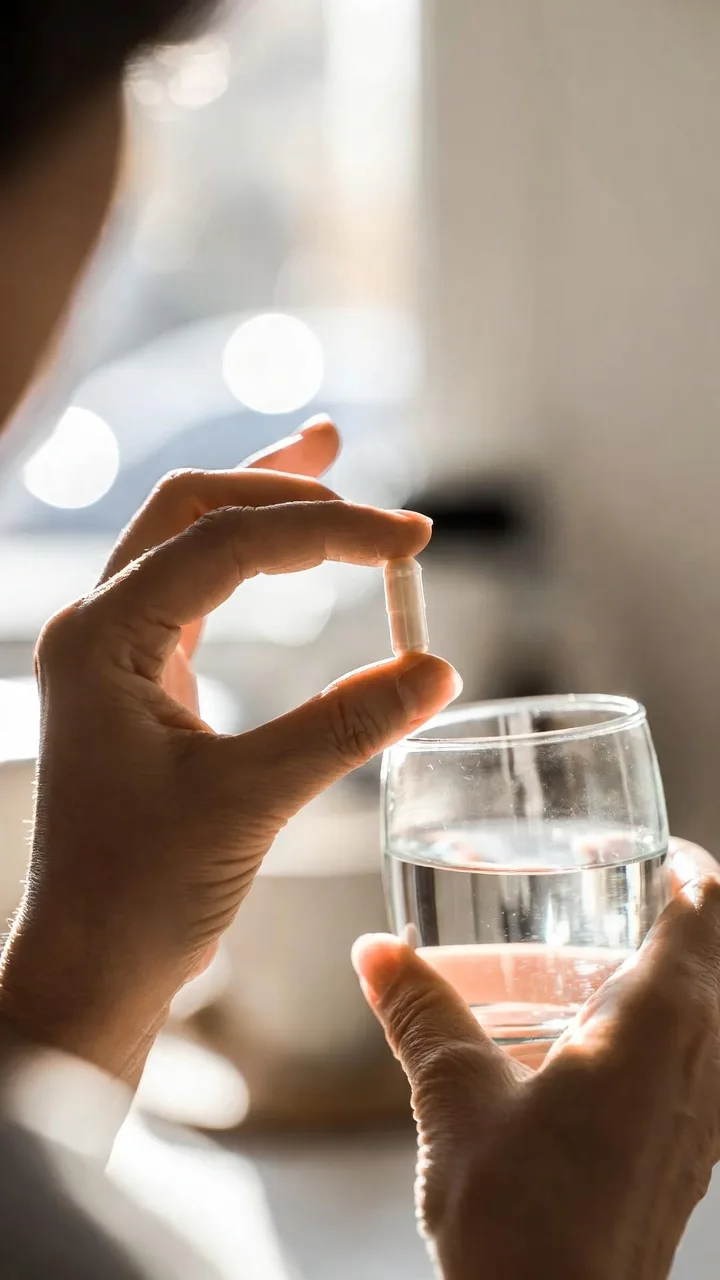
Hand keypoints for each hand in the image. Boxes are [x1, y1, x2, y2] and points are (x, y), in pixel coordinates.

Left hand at [0, 418, 460, 1082]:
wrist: (91, 962)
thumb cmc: (143, 891)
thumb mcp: (253, 800)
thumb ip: (346, 726)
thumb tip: (438, 670)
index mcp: (102, 638)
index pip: (228, 542)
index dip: (329, 530)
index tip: (413, 543)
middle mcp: (96, 626)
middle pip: (193, 507)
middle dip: (287, 491)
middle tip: (376, 509)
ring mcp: (112, 649)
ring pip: (187, 537)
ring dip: (261, 501)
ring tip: (329, 457)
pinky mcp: (138, 679)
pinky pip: (194, 590)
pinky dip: (248, 559)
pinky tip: (292, 551)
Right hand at [353, 840, 719, 1279]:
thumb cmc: (522, 1220)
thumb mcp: (456, 1097)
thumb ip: (420, 1011)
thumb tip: (375, 950)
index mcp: (662, 1019)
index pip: (702, 904)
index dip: (682, 863)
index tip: (648, 844)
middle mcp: (704, 1058)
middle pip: (712, 953)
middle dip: (666, 915)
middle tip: (600, 894)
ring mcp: (706, 1113)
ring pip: (709, 1011)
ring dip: (666, 975)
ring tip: (586, 967)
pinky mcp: (691, 1156)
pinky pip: (697, 1064)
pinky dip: (661, 1032)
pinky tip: (586, 1053)